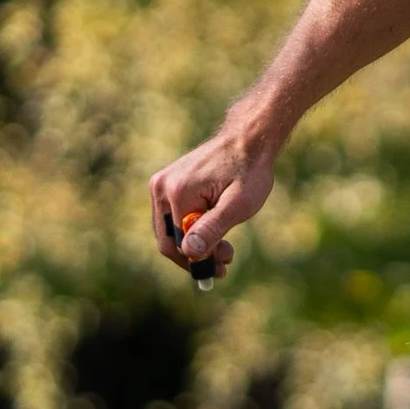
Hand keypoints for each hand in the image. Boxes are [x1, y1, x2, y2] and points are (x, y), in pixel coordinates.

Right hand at [148, 114, 279, 279]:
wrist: (249, 139)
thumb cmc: (249, 171)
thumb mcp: (237, 204)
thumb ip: (213, 228)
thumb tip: (189, 252)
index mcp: (176, 193)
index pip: (176, 244)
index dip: (198, 262)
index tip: (222, 269)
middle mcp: (161, 188)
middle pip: (168, 239)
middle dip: (196, 254)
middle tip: (226, 259)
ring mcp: (161, 184)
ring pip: (171, 229)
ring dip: (196, 242)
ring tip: (226, 244)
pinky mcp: (167, 183)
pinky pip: (174, 216)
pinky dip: (193, 227)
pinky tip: (216, 225)